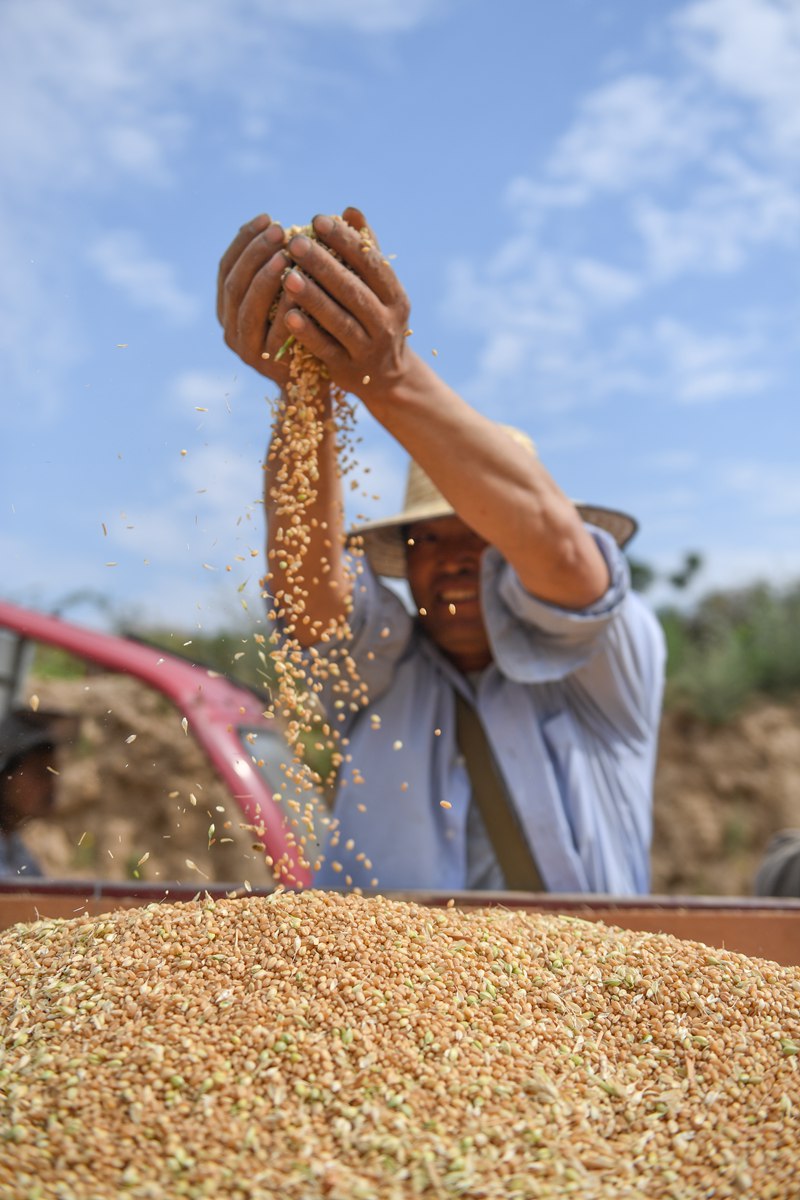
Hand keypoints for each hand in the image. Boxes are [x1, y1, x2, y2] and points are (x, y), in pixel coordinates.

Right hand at [216, 214, 298, 385]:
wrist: (313, 383)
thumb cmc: (303, 330)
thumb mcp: (287, 295)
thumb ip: (278, 267)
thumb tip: (278, 223)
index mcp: (227, 307)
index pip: (227, 266)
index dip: (244, 240)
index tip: (267, 217)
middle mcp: (229, 327)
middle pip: (234, 284)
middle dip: (255, 253)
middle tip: (279, 229)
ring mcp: (244, 348)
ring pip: (247, 308)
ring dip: (265, 278)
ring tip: (286, 254)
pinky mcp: (265, 365)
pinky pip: (272, 333)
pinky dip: (284, 309)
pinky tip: (299, 289)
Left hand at [281, 207, 411, 403]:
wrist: (387, 378)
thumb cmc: (374, 319)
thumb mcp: (378, 289)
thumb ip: (364, 252)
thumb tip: (350, 211)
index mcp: (395, 297)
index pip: (371, 264)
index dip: (345, 241)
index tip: (318, 220)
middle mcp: (386, 323)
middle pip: (353, 291)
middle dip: (324, 265)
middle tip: (294, 242)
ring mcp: (368, 349)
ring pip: (340, 321)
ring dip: (313, 298)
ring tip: (287, 275)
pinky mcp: (348, 370)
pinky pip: (326, 349)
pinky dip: (309, 334)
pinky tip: (288, 316)